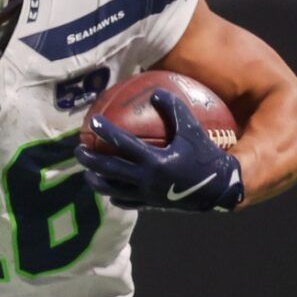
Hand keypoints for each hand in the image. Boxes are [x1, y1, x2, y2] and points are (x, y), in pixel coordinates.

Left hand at [76, 89, 245, 213]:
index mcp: (155, 161)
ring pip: (112, 190)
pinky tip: (110, 189)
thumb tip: (155, 92)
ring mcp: (146, 195)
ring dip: (97, 181)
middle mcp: (146, 180)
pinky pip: (126, 202)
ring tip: (88, 174)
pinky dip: (114, 195)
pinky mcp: (150, 205)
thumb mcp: (192, 130)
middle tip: (78, 150)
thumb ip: (174, 110)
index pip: (123, 145)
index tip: (93, 122)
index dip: (106, 132)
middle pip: (109, 170)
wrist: (218, 189)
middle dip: (90, 161)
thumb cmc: (206, 156)